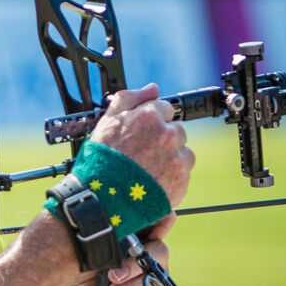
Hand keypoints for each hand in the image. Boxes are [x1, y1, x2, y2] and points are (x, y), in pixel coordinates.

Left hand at [68, 214, 176, 285]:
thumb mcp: (80, 270)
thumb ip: (86, 253)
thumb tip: (88, 237)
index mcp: (126, 244)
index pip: (142, 223)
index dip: (151, 212)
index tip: (156, 205)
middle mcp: (144, 254)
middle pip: (153, 234)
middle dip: (142, 234)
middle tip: (122, 245)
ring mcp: (153, 272)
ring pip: (156, 255)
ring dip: (132, 266)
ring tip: (113, 278)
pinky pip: (150, 283)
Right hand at [90, 83, 193, 205]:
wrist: (103, 198)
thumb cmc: (102, 159)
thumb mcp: (106, 121)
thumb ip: (129, 99)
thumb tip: (152, 88)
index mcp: (150, 116)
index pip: (164, 109)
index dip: (151, 121)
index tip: (141, 134)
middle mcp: (168, 133)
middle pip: (175, 131)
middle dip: (163, 140)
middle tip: (143, 155)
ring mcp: (177, 157)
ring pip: (182, 152)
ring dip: (170, 158)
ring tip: (148, 170)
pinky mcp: (182, 179)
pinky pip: (183, 173)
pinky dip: (172, 177)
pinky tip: (153, 182)